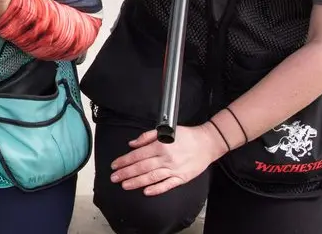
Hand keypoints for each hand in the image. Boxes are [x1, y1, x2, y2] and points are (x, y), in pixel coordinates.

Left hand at [110, 124, 226, 195]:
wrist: (207, 143)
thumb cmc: (186, 136)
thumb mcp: (164, 131)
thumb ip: (147, 136)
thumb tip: (132, 144)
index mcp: (160, 146)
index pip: (137, 155)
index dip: (124, 161)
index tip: (114, 165)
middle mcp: (166, 158)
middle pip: (142, 167)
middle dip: (126, 173)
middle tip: (114, 178)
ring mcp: (174, 169)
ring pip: (152, 177)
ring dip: (136, 182)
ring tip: (125, 185)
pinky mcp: (182, 178)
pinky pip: (167, 185)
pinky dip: (156, 189)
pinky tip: (146, 192)